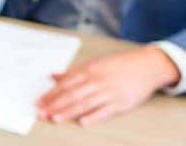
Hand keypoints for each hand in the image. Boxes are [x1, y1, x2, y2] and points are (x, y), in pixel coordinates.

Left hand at [36, 46, 180, 125]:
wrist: (146, 65)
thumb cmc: (118, 65)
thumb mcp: (94, 64)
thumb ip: (72, 72)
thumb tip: (53, 75)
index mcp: (88, 70)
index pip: (65, 84)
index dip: (50, 94)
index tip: (38, 103)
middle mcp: (97, 81)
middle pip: (72, 94)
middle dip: (54, 105)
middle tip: (41, 113)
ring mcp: (109, 92)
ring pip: (85, 103)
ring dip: (68, 112)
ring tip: (55, 119)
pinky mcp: (121, 103)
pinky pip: (105, 111)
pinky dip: (93, 116)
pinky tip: (82, 122)